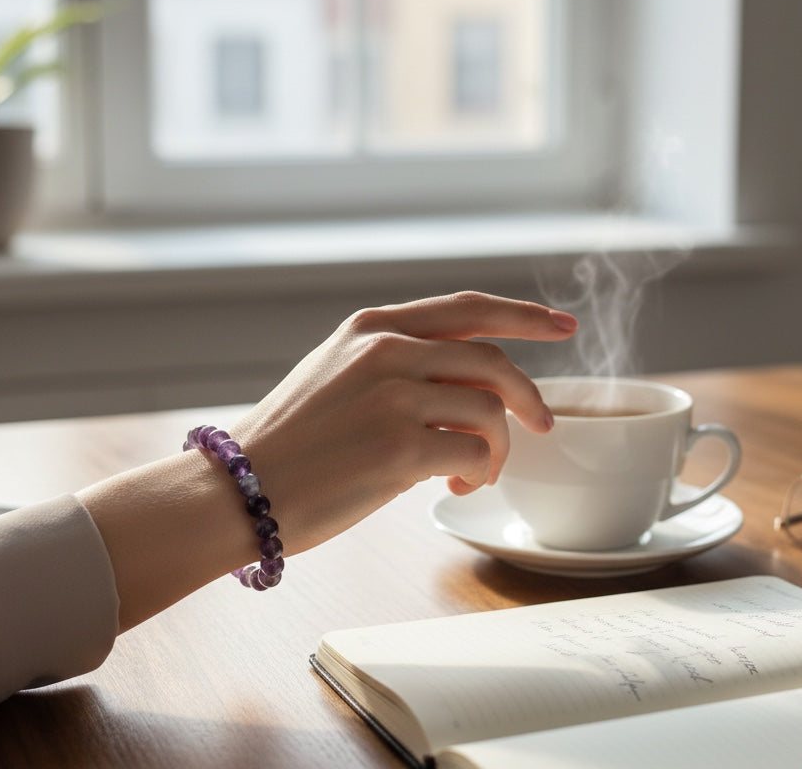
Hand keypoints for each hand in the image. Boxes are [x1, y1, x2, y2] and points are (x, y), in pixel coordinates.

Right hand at [230, 291, 576, 554]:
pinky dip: (479, 473)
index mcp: (373, 328)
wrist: (237, 491)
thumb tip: (473, 383)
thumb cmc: (290, 445)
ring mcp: (394, 396)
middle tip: (544, 426)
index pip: (468, 309)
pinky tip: (452, 485)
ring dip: (498, 448)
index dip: (525, 316)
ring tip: (474, 473)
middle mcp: (386, 351)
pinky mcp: (399, 446)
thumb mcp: (336, 375)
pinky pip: (475, 453)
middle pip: (493, 359)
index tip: (564, 326)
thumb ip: (397, 364)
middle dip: (529, 396)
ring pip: (491, 410)